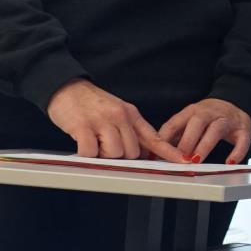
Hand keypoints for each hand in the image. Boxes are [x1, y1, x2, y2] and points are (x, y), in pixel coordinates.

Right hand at [46, 79, 188, 161]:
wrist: (66, 88)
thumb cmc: (91, 104)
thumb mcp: (117, 112)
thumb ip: (131, 131)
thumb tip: (143, 154)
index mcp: (130, 114)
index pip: (154, 137)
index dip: (169, 152)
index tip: (183, 162)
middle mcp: (120, 117)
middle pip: (132, 152)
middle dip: (119, 156)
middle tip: (104, 146)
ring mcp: (102, 121)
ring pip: (114, 153)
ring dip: (102, 155)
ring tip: (93, 141)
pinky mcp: (84, 126)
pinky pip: (91, 152)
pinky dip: (86, 153)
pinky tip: (82, 142)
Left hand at [159, 98, 250, 164]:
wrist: (235, 101)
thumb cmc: (207, 117)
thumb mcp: (189, 120)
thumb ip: (174, 135)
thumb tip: (154, 154)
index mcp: (192, 111)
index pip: (176, 122)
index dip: (166, 137)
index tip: (158, 154)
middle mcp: (209, 113)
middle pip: (197, 123)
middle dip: (187, 141)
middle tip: (179, 159)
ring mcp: (227, 120)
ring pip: (216, 130)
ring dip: (205, 145)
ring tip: (196, 161)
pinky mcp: (243, 129)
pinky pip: (242, 140)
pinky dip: (237, 152)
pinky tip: (229, 163)